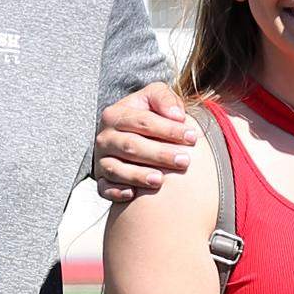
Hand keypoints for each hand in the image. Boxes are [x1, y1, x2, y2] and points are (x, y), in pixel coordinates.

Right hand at [95, 82, 199, 202]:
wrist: (130, 136)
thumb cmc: (146, 118)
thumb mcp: (154, 98)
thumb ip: (165, 99)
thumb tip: (177, 116)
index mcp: (115, 115)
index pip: (143, 122)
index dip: (168, 130)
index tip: (192, 137)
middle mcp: (105, 138)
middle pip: (131, 146)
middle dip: (159, 154)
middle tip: (184, 161)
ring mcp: (101, 160)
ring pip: (116, 169)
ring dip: (138, 175)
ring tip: (160, 180)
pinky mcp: (102, 179)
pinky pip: (105, 188)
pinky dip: (117, 192)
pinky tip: (133, 194)